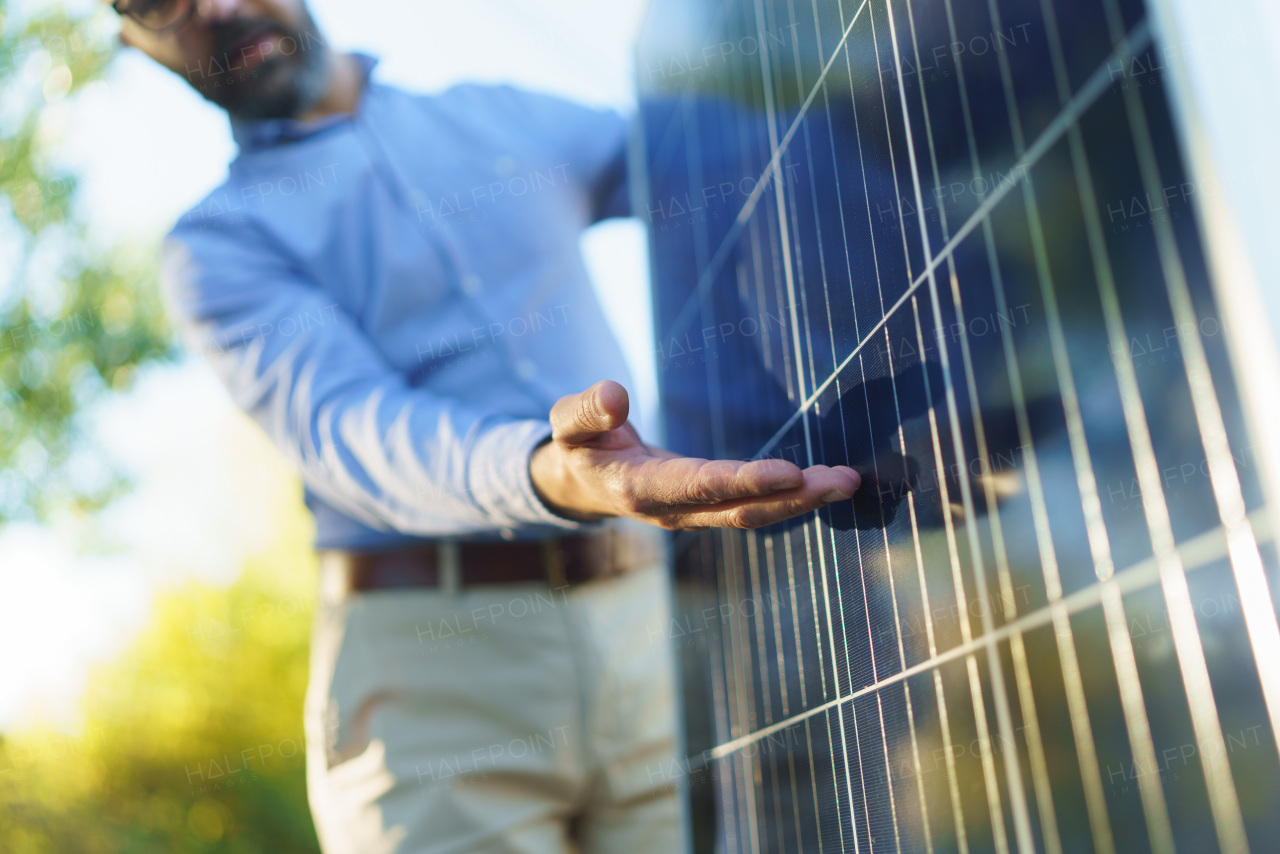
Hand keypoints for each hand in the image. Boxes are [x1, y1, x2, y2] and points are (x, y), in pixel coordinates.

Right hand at [529, 381, 860, 529]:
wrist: (580, 485)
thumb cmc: (578, 446)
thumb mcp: (567, 423)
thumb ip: (586, 409)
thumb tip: (615, 394)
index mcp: (639, 488)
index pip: (701, 485)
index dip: (746, 481)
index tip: (791, 471)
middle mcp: (673, 510)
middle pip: (741, 510)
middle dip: (795, 498)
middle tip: (844, 480)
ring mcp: (694, 516)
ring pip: (754, 515)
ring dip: (802, 501)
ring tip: (847, 481)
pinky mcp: (708, 510)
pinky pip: (754, 509)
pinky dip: (791, 499)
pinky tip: (823, 484)